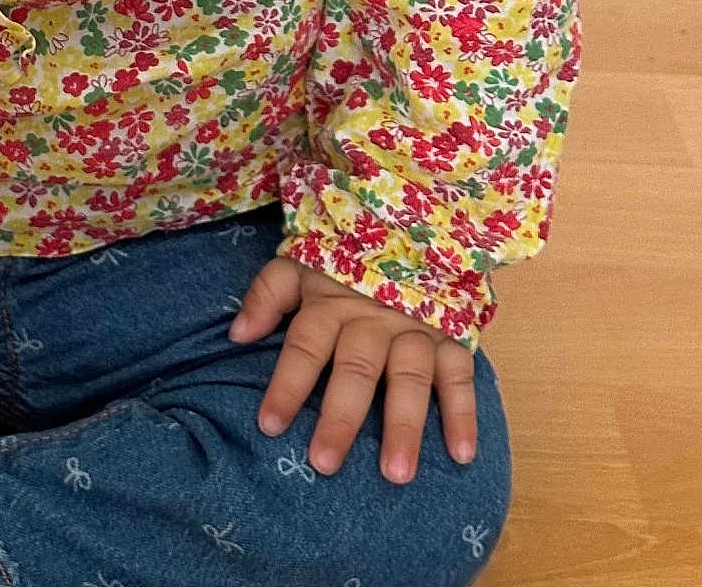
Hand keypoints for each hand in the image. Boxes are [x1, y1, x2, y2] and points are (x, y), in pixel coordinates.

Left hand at [228, 255, 477, 485]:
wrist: (410, 228)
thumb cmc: (344, 261)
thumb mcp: (298, 265)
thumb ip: (267, 295)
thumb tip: (238, 335)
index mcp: (331, 302)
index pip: (304, 345)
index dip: (287, 384)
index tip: (270, 425)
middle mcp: (373, 318)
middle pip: (355, 369)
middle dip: (341, 417)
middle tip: (326, 463)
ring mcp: (415, 327)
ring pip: (409, 377)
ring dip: (404, 425)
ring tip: (395, 474)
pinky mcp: (451, 336)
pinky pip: (460, 374)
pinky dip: (464, 412)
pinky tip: (461, 454)